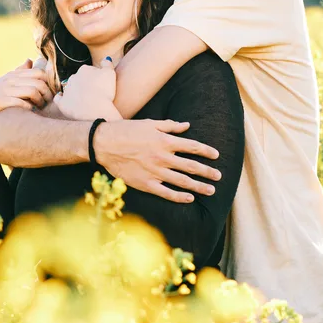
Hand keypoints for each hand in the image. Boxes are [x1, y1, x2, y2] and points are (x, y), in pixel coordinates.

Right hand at [0, 59, 52, 134]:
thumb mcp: (6, 80)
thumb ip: (19, 71)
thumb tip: (30, 60)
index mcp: (14, 74)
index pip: (39, 73)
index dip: (48, 83)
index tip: (48, 94)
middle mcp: (11, 80)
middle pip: (39, 82)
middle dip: (47, 94)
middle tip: (46, 103)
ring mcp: (6, 90)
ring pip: (33, 91)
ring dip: (40, 101)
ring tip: (39, 108)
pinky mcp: (1, 101)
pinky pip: (21, 103)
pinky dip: (29, 108)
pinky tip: (29, 112)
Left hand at [54, 57, 120, 120]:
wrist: (96, 111)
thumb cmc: (105, 92)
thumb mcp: (110, 74)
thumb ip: (107, 64)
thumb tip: (105, 58)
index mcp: (84, 69)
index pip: (89, 71)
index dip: (95, 78)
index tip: (101, 86)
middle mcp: (73, 78)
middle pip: (79, 79)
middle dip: (84, 84)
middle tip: (93, 93)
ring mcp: (66, 90)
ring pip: (69, 88)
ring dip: (75, 92)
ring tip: (83, 100)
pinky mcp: (62, 103)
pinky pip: (58, 99)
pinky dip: (61, 99)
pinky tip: (67, 101)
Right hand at [93, 119, 221, 202]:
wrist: (104, 144)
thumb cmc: (126, 130)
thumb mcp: (149, 123)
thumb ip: (169, 126)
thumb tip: (186, 125)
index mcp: (165, 141)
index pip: (193, 146)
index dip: (206, 151)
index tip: (216, 155)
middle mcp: (163, 157)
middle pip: (191, 166)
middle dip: (208, 172)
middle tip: (219, 176)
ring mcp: (155, 172)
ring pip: (182, 182)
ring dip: (199, 186)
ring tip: (211, 190)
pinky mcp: (146, 184)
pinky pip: (166, 193)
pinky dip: (179, 196)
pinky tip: (189, 198)